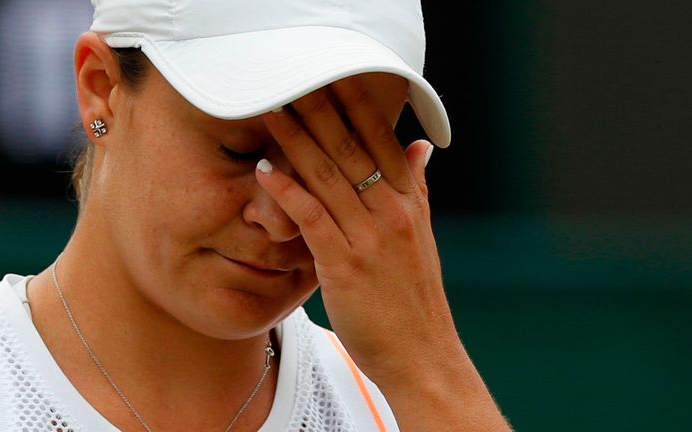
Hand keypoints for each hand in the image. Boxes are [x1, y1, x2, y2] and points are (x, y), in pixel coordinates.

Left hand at [256, 74, 457, 379]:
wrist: (424, 355)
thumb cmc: (415, 300)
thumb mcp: (423, 238)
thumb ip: (416, 190)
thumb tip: (418, 148)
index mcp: (410, 204)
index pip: (382, 142)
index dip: (356, 108)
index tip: (332, 79)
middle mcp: (392, 213)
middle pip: (351, 150)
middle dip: (319, 113)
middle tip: (290, 83)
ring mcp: (370, 238)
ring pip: (328, 177)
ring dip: (296, 142)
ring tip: (270, 113)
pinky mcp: (346, 266)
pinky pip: (313, 219)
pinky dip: (288, 191)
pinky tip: (266, 172)